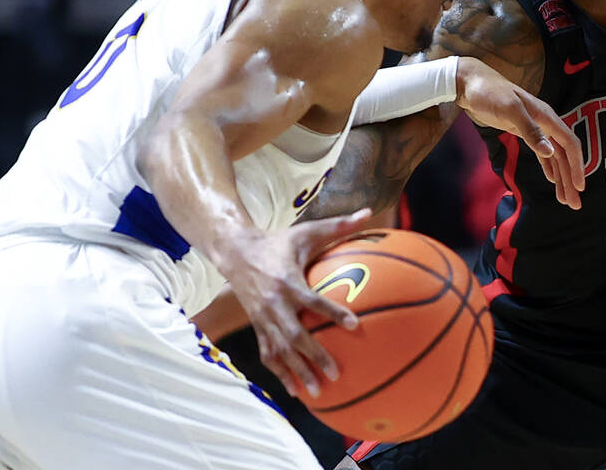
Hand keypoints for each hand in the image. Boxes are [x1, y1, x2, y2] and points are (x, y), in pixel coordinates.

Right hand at [216, 209, 371, 397]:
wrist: (236, 252)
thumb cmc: (279, 242)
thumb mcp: (307, 230)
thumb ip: (338, 225)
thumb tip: (369, 211)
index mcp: (287, 281)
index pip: (312, 300)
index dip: (332, 312)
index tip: (354, 325)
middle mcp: (273, 303)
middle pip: (294, 335)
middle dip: (314, 356)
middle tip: (336, 373)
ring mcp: (263, 318)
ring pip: (280, 351)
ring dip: (298, 372)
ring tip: (317, 392)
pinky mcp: (257, 326)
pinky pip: (268, 354)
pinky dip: (280, 374)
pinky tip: (294, 391)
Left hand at [454, 57, 585, 208]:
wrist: (472, 84)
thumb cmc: (490, 93)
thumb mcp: (509, 110)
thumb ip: (530, 130)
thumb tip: (550, 152)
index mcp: (547, 117)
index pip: (569, 144)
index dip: (577, 166)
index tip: (579, 186)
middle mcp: (546, 123)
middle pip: (565, 155)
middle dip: (570, 179)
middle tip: (574, 204)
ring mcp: (536, 128)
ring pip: (555, 157)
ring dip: (561, 178)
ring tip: (565, 200)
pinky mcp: (524, 132)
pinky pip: (543, 153)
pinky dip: (549, 167)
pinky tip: (552, 180)